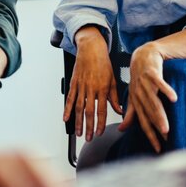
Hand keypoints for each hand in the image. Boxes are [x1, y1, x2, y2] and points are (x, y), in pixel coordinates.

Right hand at [63, 26, 120, 140]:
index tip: (99, 133)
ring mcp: (81, 85)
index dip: (100, 124)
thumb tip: (119, 110)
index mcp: (103, 88)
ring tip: (78, 132)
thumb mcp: (113, 79)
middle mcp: (91, 88)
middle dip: (88, 126)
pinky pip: (70, 97)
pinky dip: (67, 108)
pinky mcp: (74, 82)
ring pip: (78, 107)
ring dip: (78, 121)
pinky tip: (65, 117)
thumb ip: (115, 96)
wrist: (91, 48)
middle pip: (89, 111)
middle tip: (88, 138)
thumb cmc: (103, 62)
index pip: (102, 110)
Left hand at [118, 42, 176, 152]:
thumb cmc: (138, 78)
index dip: (150, 134)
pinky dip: (166, 90)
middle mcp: (138, 93)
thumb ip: (129, 113)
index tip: (158, 148)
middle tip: (165, 139)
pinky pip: (159, 82)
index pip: (142, 120)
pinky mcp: (151, 73)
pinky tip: (173, 98)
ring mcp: (144, 83)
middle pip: (148, 112)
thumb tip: (121, 129)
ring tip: (166, 127)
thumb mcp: (133, 96)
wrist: (141, 55)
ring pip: (153, 101)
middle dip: (156, 126)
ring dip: (160, 114)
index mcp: (135, 100)